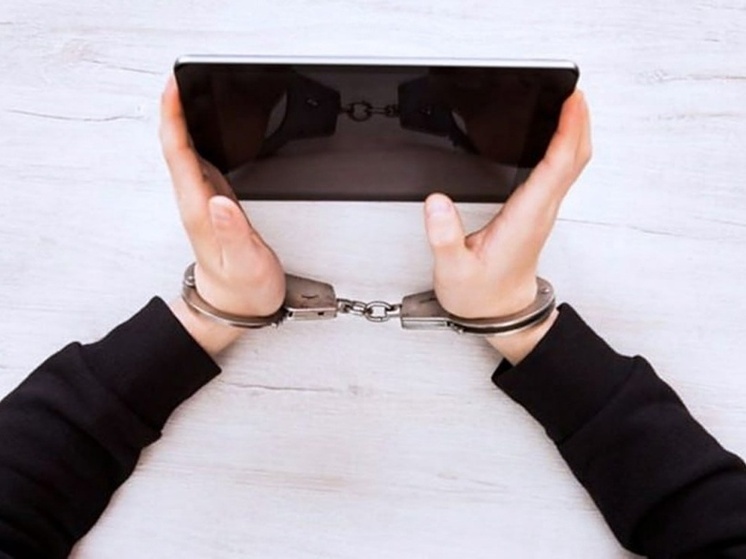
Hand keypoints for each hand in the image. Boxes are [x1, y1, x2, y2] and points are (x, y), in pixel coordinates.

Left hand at [159, 76, 285, 353]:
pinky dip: (198, 139)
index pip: (180, 154)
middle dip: (174, 109)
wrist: (236, 308)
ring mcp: (205, 201)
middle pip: (177, 146)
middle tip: (180, 78)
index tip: (175, 88)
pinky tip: (204, 129)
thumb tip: (220, 200)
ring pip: (186, 152)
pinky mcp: (216, 204)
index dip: (174, 118)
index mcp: (201, 209)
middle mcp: (198, 201)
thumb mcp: (246, 262)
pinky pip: (200, 163)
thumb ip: (235, 232)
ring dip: (183, 120)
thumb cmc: (242, 289)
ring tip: (188, 93)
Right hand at [423, 90, 590, 362]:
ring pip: (570, 165)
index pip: (556, 167)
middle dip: (578, 122)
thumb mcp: (453, 271)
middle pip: (573, 159)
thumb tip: (436, 202)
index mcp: (524, 219)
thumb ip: (443, 237)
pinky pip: (558, 173)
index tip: (571, 102)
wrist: (499, 316)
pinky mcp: (536, 213)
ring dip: (573, 133)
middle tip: (573, 91)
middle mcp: (540, 212)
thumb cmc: (481, 296)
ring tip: (567, 105)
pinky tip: (553, 138)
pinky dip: (562, 148)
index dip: (567, 132)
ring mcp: (541, 212)